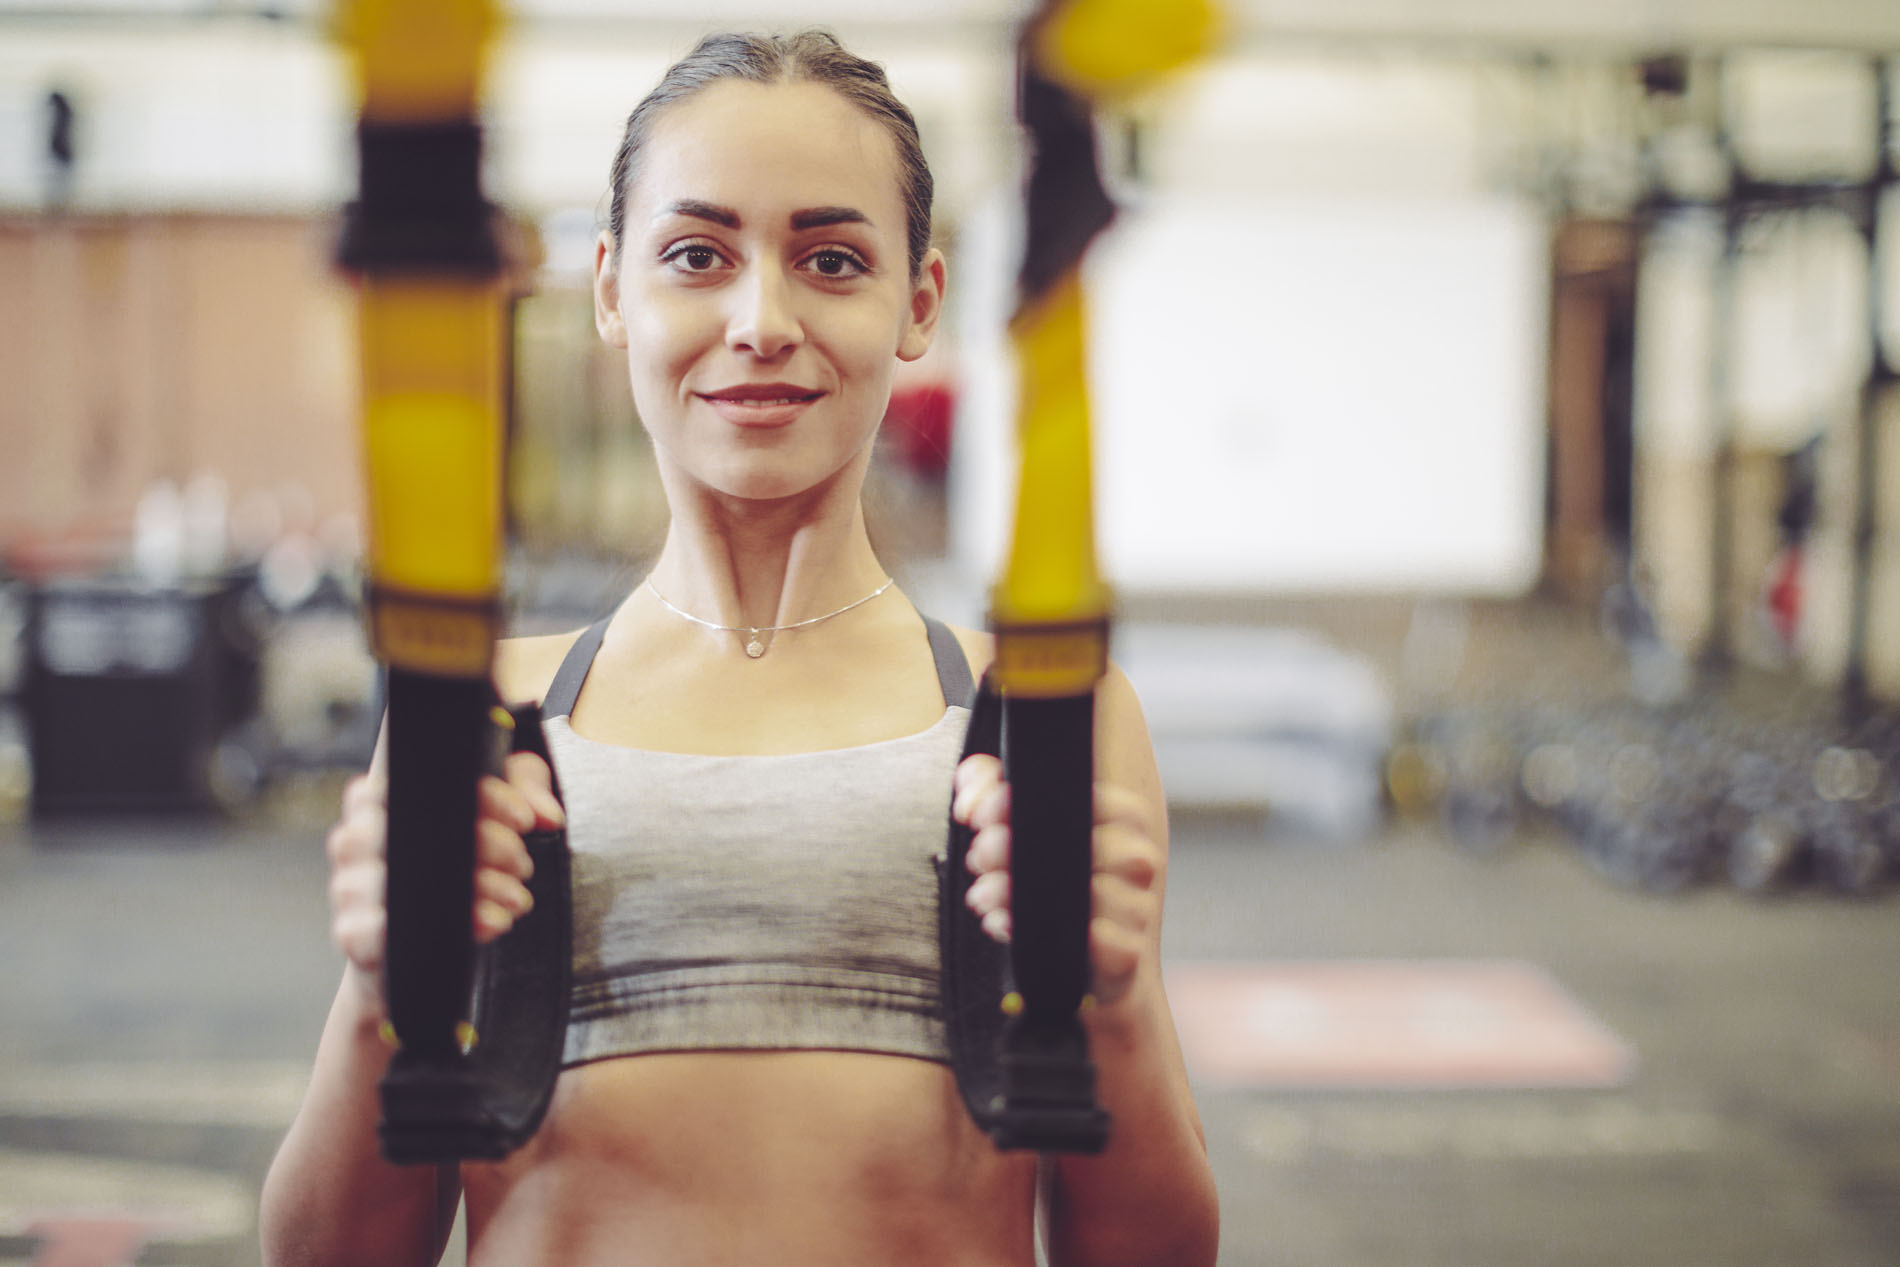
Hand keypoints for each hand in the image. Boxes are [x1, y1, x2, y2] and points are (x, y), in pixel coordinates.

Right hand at [324, 752, 564, 1014]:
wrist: (421, 951)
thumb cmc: (453, 868)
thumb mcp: (495, 812)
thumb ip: (523, 790)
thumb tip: (547, 814)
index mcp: (381, 797)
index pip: (421, 776)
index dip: (482, 796)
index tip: (524, 818)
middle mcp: (356, 837)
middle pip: (416, 826)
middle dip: (486, 844)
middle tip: (522, 861)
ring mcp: (349, 885)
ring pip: (407, 877)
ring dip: (476, 886)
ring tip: (514, 895)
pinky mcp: (354, 933)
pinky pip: (392, 926)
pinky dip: (454, 923)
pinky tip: (490, 921)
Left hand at [950, 753, 1161, 1009]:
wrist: (1082, 962)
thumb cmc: (1051, 882)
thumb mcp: (1019, 826)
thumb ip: (989, 791)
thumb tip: (971, 801)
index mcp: (1125, 819)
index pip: (1085, 796)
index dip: (1024, 803)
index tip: (983, 816)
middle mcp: (1138, 859)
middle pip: (1078, 844)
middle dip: (1011, 847)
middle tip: (978, 855)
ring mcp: (1137, 907)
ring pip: (1080, 892)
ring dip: (1015, 894)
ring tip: (984, 893)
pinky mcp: (1127, 953)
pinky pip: (1089, 940)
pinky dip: (1038, 934)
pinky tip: (1007, 926)